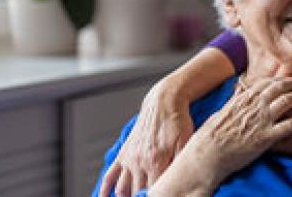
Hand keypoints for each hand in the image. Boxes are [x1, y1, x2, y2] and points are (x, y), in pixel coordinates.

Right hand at [100, 80, 193, 196]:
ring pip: (122, 188)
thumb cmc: (177, 121)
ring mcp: (129, 159)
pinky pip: (110, 175)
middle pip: (138, 192)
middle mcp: (139, 162)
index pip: (156, 190)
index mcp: (157, 161)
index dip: (160, 196)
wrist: (163, 103)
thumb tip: (183, 178)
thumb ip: (182, 162)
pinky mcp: (123, 154)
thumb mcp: (186, 141)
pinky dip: (105, 190)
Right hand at [150, 76, 291, 194]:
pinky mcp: (265, 138)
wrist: (206, 155)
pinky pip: (289, 125)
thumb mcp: (221, 112)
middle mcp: (253, 106)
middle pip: (280, 88)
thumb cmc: (210, 137)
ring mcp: (260, 121)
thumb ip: (235, 101)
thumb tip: (240, 91)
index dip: (283, 80)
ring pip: (287, 101)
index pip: (267, 83)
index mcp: (243, 99)